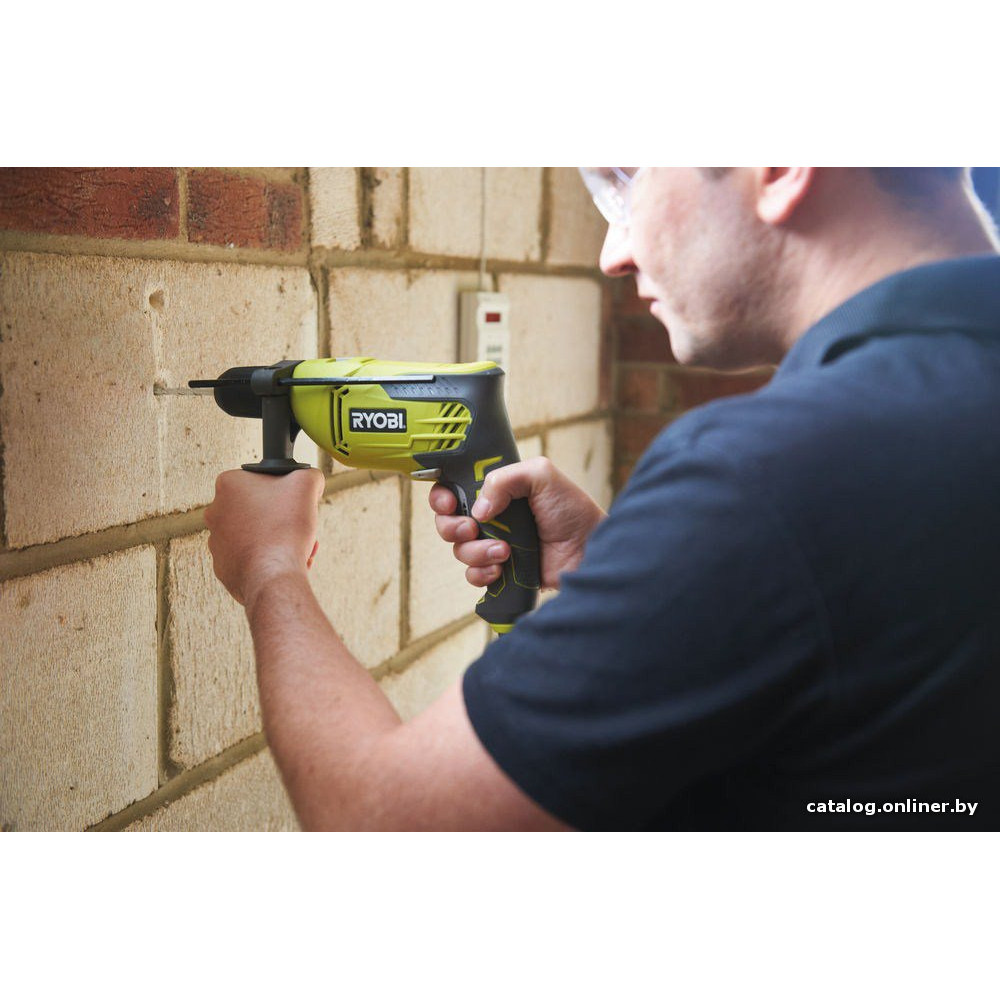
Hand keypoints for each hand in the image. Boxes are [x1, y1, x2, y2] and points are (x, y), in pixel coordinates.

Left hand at [204, 468, 324, 608]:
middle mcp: (216, 512)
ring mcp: (216, 542)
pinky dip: (267, 559)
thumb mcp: (306, 483)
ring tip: (298, 548)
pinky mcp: (223, 567)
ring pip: (255, 535)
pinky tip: (284, 562)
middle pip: (259, 509)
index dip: (284, 490)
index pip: (261, 480)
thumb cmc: (284, 528)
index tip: (295, 501)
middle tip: (300, 526)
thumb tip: (309, 478)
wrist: (273, 575)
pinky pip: (250, 558)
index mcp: (228, 485)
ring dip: (278, 539)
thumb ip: (308, 474)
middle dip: (282, 517)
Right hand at [429, 457, 605, 591]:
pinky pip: (473, 576)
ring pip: (460, 551)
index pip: (454, 490)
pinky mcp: (501, 572)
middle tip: (472, 528)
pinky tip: (502, 569)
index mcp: (497, 491)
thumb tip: (478, 509)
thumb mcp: (541, 475)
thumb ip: (504, 479)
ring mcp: (494, 545)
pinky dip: (482, 573)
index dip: (442, 497)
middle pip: (448, 522)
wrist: (590, 550)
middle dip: (452, 526)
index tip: (449, 503)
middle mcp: (492, 518)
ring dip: (475, 551)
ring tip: (504, 551)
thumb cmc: (572, 510)